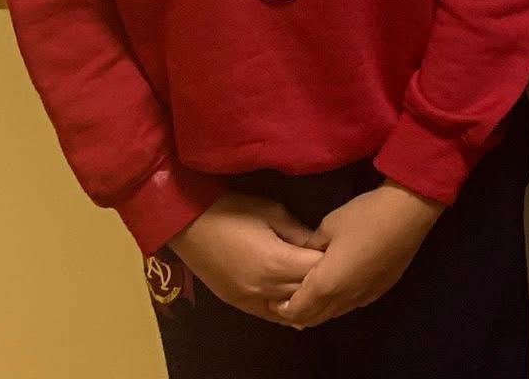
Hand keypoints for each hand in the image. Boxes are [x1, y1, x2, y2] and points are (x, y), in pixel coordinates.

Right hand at [169, 192, 323, 323]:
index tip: (340, 249)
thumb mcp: (273, 212)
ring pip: (290, 310)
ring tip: (316, 283)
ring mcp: (251, 300)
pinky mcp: (238, 304)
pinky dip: (286, 310)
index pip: (318, 271)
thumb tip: (319, 244)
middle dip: (322, 279)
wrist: (189, 224)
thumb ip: (299, 232)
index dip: (333, 260)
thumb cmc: (233, 211)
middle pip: (307, 292)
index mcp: (277, 263)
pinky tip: (297, 303)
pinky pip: (269, 315)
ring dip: (305, 298)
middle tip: (333, 265)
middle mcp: (266, 288)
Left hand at [276, 181, 442, 328]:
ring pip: (334, 314)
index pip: (296, 311)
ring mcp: (364, 296)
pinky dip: (338, 302)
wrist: (408, 212)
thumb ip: (311, 247)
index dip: (282, 308)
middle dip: (297, 313)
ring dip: (319, 309)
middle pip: (314, 318)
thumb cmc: (364, 216)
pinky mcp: (380, 290)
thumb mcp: (328, 226)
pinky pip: (352, 304)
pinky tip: (338, 285)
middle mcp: (344, 298)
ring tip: (310, 293)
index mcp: (326, 285)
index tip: (273, 296)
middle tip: (287, 298)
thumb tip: (305, 255)